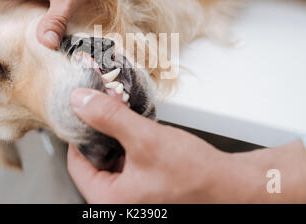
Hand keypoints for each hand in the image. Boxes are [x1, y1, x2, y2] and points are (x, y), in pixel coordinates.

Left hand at [67, 89, 305, 202]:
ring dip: (116, 139)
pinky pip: (127, 166)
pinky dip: (129, 148)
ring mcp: (132, 198)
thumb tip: (80, 102)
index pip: (76, 164)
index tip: (86, 112)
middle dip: (101, 135)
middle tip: (108, 111)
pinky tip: (139, 133)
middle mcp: (117, 203)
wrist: (228, 183)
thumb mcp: (145, 138)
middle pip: (93, 163)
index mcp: (109, 200)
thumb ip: (110, 118)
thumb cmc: (193, 171)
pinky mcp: (145, 190)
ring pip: (111, 163)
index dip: (80, 134)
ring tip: (126, 119)